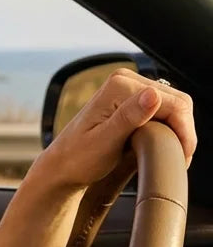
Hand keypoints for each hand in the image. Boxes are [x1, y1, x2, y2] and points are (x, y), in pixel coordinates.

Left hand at [33, 69, 195, 191]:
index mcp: (120, 86)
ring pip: (173, 107)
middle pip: (178, 102)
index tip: (183, 156)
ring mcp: (128, 90)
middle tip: (180, 158)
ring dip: (177, 131)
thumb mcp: (105, 141)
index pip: (173, 103)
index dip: (184, 131)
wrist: (63, 165)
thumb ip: (129, 117)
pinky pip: (163, 111)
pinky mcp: (130, 101)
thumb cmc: (78, 158)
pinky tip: (161, 146)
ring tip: (171, 154)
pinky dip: (168, 128)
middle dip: (183, 131)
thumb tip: (153, 95)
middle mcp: (125, 81)